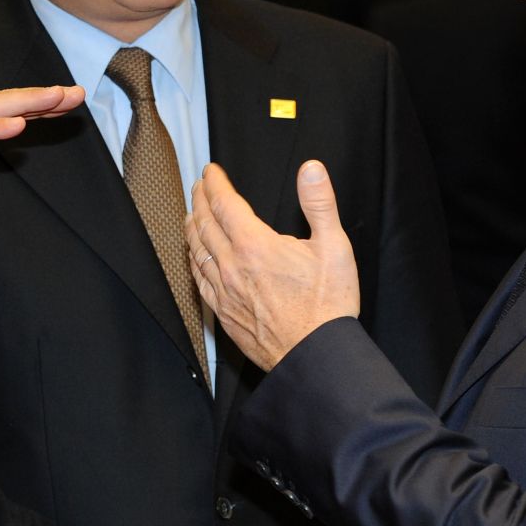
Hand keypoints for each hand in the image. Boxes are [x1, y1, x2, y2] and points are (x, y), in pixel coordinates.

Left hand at [187, 161, 358, 370]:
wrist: (316, 355)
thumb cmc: (327, 306)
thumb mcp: (334, 246)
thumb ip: (320, 203)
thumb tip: (311, 170)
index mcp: (255, 246)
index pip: (224, 204)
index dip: (215, 183)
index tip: (211, 172)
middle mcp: (233, 267)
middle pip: (205, 225)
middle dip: (200, 200)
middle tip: (199, 186)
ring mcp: (225, 292)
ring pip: (197, 252)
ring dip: (192, 228)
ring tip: (191, 214)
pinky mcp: (224, 314)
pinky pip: (200, 281)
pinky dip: (194, 261)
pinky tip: (196, 258)